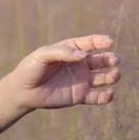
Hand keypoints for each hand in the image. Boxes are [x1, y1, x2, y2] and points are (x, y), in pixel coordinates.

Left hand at [3, 34, 120, 112]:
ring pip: (102, 78)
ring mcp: (81, 80)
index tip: (110, 42)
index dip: (101, 41)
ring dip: (112, 76)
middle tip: (115, 60)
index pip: (91, 43)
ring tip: (115, 75)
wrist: (23, 91)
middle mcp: (80, 64)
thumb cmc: (31, 69)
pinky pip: (96, 97)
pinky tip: (109, 95)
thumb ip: (62, 52)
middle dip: (110, 59)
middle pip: (101, 60)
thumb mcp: (43, 55)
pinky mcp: (79, 96)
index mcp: (72, 49)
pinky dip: (105, 97)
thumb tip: (83, 55)